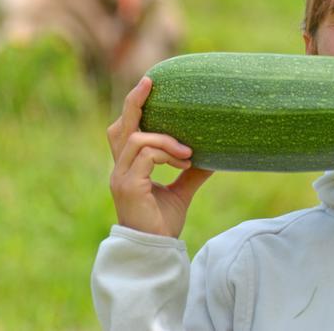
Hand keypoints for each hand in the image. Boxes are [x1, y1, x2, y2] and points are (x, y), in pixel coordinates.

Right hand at [107, 77, 212, 236]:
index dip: (133, 108)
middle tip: (150, 82)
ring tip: (188, 152)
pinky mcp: (128, 186)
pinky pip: (146, 155)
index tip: (149, 86)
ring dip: (165, 140)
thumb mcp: (181, 192)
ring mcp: (121, 177)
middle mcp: (120, 169)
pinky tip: (184, 163)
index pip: (124, 131)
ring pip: (137, 139)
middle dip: (134, 102)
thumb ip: (191, 172)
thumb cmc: (163, 223)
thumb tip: (214, 156)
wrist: (155, 251)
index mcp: (128, 168)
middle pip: (120, 127)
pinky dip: (167, 153)